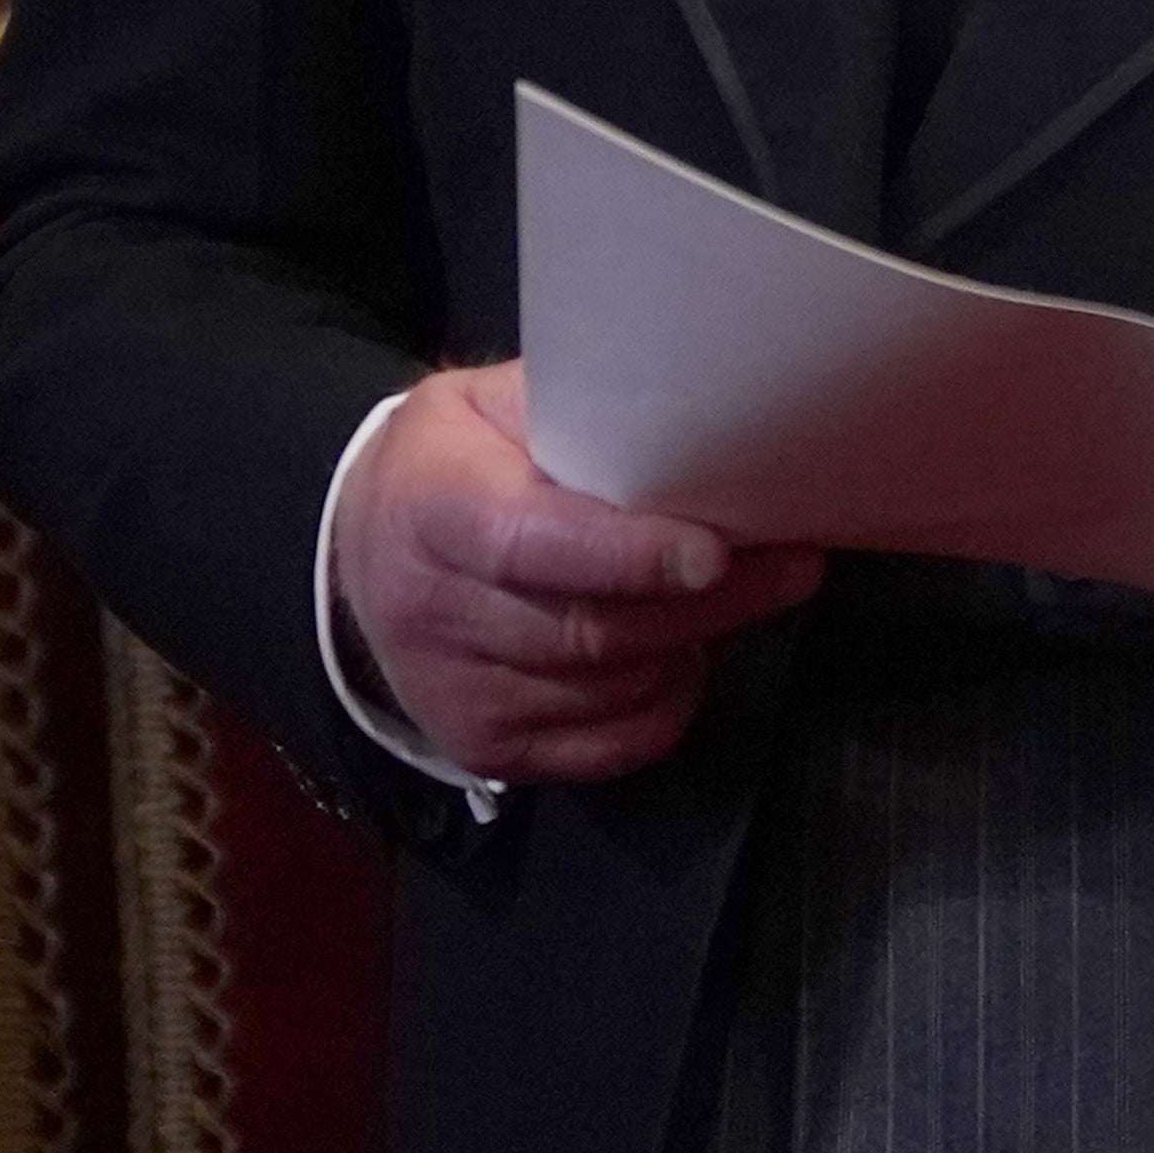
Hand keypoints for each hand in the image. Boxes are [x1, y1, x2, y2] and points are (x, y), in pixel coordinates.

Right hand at [331, 362, 823, 785]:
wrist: (361, 549)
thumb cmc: (453, 461)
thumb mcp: (488, 404)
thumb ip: (575, 415)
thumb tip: (703, 423)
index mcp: (429, 506)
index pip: (531, 543)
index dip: (626, 555)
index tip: (714, 549)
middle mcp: (429, 611)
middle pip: (589, 629)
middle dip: (705, 604)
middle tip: (793, 565)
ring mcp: (453, 692)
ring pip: (610, 688)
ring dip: (692, 648)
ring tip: (734, 597)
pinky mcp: (482, 748)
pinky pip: (610, 743)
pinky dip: (665, 702)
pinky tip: (679, 655)